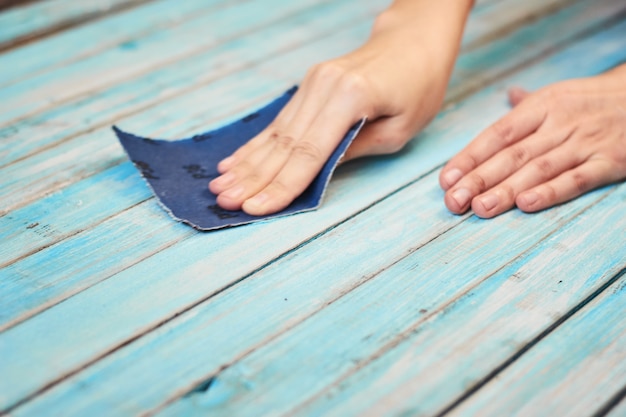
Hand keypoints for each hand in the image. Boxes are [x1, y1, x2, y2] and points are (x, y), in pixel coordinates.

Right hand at [209, 1, 470, 215]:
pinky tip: (234, 161)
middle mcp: (324, 87)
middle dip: (254, 178)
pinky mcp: (308, 84)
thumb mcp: (400, 129)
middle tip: (226, 203)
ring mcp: (313, 83)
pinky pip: (279, 121)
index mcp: (351, 97)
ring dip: (247, 163)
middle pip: (284, 143)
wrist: (413, 41)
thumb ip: (354, 149)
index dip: (281, 185)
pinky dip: (256, 144)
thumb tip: (314, 173)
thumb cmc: (418, 87)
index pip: (309, 153)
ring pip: (275, 133)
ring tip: (220, 187)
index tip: (255, 208)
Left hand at [440, 64, 625, 217]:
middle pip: (511, 155)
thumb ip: (529, 104)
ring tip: (480, 208)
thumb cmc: (593, 101)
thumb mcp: (560, 94)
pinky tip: (527, 204)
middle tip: (454, 202)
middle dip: (479, 180)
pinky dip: (552, 191)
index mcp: (541, 107)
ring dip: (506, 190)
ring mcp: (583, 143)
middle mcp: (558, 124)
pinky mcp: (610, 162)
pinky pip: (577, 178)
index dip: (469, 158)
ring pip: (538, 169)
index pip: (496, 135)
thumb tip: (507, 95)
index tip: (446, 180)